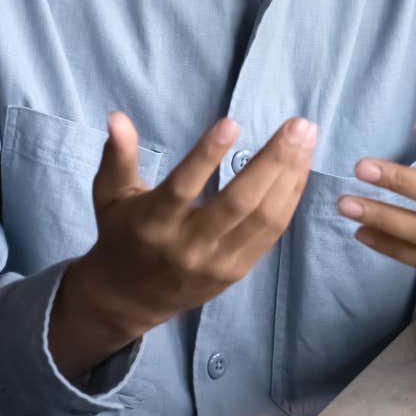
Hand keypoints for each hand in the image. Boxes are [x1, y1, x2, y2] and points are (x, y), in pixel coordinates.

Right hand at [49, 112, 316, 380]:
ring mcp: (217, 262)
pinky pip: (270, 233)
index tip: (231, 122)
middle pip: (238, 203)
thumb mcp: (109, 194)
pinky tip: (299, 167)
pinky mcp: (236, 271)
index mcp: (152, 223)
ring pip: (263, 218)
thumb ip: (118, 155)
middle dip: (273, 162)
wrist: (129, 298)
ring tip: (305, 137)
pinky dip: (288, 197)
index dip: (206, 156)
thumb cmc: (121, 233)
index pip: (182, 188)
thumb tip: (116, 116)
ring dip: (289, 176)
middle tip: (298, 125)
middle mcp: (187, 246)